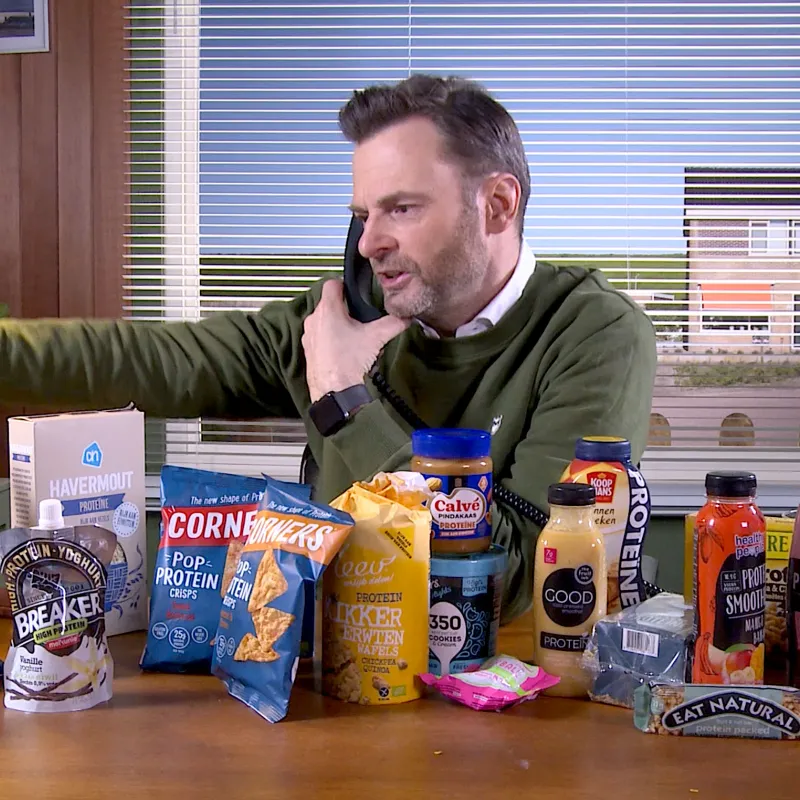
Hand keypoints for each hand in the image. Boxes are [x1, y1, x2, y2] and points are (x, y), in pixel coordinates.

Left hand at [302, 280, 408, 401]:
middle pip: (329, 304)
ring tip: (354, 336)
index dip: (345, 285)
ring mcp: (309, 337)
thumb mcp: (376, 337)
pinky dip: (331, 340)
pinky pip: (320, 338)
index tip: (354, 292)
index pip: (332, 283)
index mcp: (328, 310)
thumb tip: (405, 318)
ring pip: (324, 321)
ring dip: (337, 325)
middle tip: (359, 317)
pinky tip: (346, 351)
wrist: (336, 392)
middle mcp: (314, 321)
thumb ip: (393, 323)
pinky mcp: (309, 351)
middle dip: (345, 309)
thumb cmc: (348, 363)